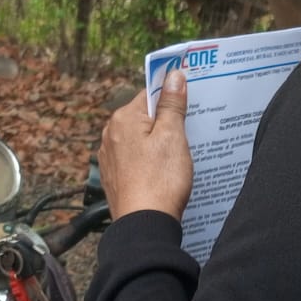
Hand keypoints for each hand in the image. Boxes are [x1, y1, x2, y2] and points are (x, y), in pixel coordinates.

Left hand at [97, 69, 193, 219]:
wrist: (144, 225)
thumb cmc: (160, 180)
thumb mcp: (172, 136)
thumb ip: (171, 104)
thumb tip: (173, 76)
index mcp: (124, 118)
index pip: (149, 94)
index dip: (171, 97)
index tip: (189, 104)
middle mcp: (111, 134)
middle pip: (144, 117)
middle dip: (166, 122)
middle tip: (189, 133)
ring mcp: (111, 157)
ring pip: (140, 139)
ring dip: (158, 143)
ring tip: (179, 156)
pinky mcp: (115, 176)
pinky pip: (136, 158)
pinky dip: (150, 161)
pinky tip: (164, 172)